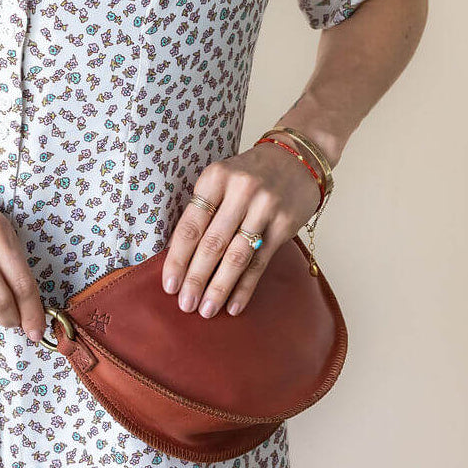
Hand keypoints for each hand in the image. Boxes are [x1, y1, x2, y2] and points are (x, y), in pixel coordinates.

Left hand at [160, 142, 322, 317]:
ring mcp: (265, 207)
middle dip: (196, 278)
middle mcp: (240, 190)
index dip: (178, 258)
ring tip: (206, 310)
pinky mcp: (285, 224)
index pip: (191, 224)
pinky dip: (245, 286)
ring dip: (219, 287)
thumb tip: (180, 258)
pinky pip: (260, 261)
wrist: (298, 157)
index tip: (169, 284)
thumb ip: (203, 210)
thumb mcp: (222, 179)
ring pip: (237, 255)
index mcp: (215, 178)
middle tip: (185, 304)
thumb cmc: (250, 174)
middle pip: (212, 243)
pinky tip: (234, 305)